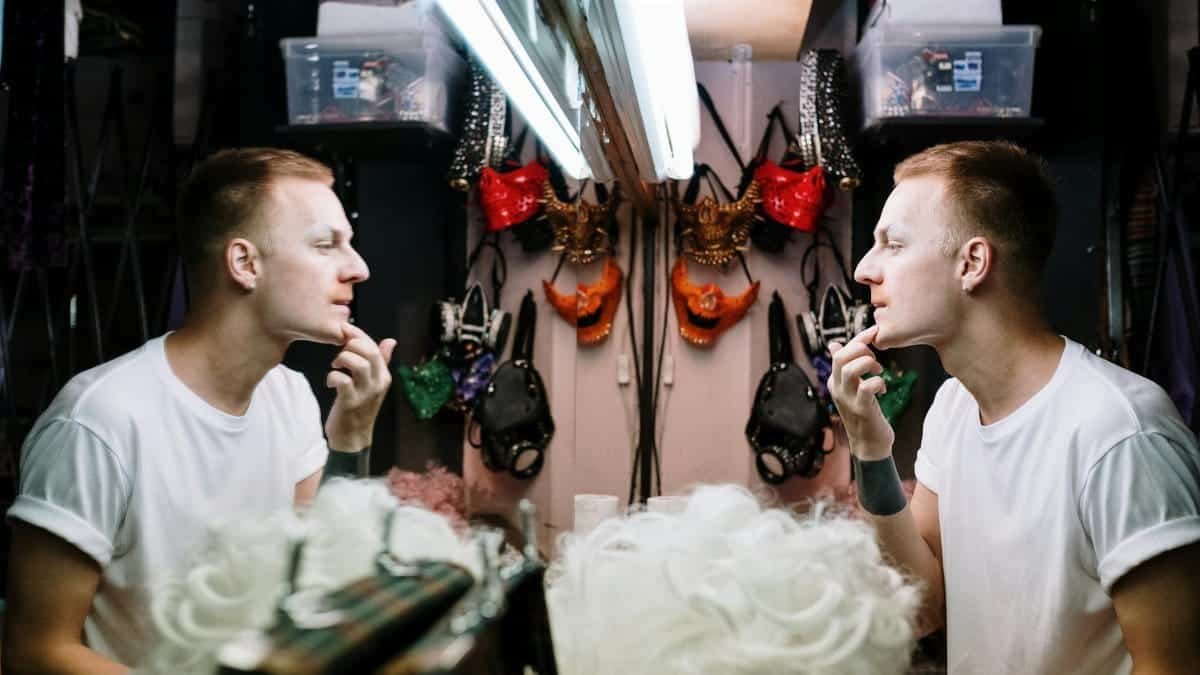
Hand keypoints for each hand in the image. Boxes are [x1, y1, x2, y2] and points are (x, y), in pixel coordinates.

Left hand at [324, 322, 396, 451]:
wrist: (353, 438)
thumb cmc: (360, 408)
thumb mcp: (373, 383)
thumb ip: (381, 361)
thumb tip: (391, 341)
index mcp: (384, 376)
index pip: (375, 346)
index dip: (357, 334)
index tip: (343, 329)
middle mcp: (378, 383)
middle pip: (369, 352)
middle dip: (351, 344)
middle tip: (339, 350)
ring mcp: (365, 393)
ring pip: (358, 364)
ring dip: (342, 359)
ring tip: (335, 365)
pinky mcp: (350, 402)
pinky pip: (342, 381)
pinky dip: (332, 377)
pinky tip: (330, 382)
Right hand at [827, 325, 893, 459]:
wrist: (869, 445)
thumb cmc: (863, 414)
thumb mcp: (850, 388)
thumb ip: (844, 367)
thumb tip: (833, 345)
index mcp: (834, 381)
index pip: (840, 351)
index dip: (859, 339)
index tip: (874, 331)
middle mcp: (837, 388)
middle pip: (841, 357)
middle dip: (862, 349)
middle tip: (876, 359)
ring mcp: (848, 399)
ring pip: (850, 369)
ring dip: (869, 364)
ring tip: (878, 371)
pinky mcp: (861, 409)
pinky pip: (867, 387)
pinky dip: (879, 382)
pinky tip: (883, 389)